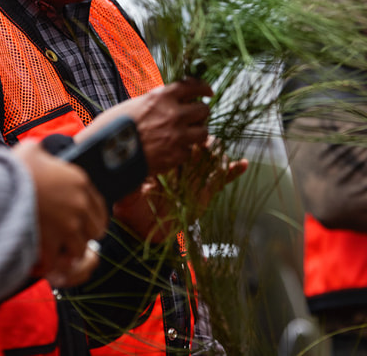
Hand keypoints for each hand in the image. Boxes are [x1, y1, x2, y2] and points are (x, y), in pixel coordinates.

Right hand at [13, 140, 108, 286]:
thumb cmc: (14, 168)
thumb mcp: (31, 149)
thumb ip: (42, 151)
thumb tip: (39, 150)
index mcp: (80, 182)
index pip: (100, 206)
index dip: (93, 216)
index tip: (85, 221)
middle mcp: (79, 205)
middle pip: (96, 230)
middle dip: (85, 235)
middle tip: (73, 237)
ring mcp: (68, 226)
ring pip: (80, 249)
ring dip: (69, 251)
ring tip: (59, 251)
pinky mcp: (53, 242)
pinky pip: (58, 261)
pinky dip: (50, 263)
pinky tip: (42, 260)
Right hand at [91, 79, 212, 173]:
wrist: (106, 155)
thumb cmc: (113, 128)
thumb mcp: (133, 105)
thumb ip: (155, 101)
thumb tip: (167, 97)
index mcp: (162, 97)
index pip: (193, 86)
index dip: (204, 88)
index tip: (208, 92)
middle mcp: (174, 114)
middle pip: (204, 110)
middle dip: (200, 113)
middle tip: (195, 117)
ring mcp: (177, 136)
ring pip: (204, 132)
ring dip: (197, 133)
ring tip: (188, 135)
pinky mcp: (176, 156)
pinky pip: (189, 151)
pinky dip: (183, 151)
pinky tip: (172, 151)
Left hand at [113, 138, 247, 243]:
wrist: (146, 233)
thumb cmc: (134, 212)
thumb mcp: (129, 197)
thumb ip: (130, 186)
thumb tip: (125, 172)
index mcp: (164, 163)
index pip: (177, 144)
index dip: (184, 137)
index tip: (186, 134)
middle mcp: (182, 168)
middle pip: (197, 146)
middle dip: (203, 141)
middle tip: (203, 141)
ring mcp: (195, 179)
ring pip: (211, 159)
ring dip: (217, 153)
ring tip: (217, 153)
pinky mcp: (206, 192)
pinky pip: (221, 180)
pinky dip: (232, 171)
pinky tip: (242, 164)